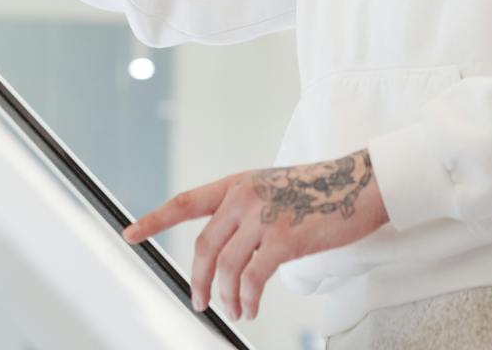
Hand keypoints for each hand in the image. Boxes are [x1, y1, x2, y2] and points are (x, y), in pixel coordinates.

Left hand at [122, 150, 387, 321]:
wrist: (361, 185)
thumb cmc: (323, 192)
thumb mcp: (274, 190)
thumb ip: (247, 211)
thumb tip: (227, 251)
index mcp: (239, 182)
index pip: (186, 202)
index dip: (154, 219)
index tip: (130, 234)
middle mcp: (245, 196)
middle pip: (203, 246)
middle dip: (196, 280)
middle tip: (198, 302)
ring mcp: (263, 216)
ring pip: (225, 267)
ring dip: (225, 296)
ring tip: (235, 311)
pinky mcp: (283, 239)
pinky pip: (252, 279)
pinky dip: (248, 299)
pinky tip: (252, 308)